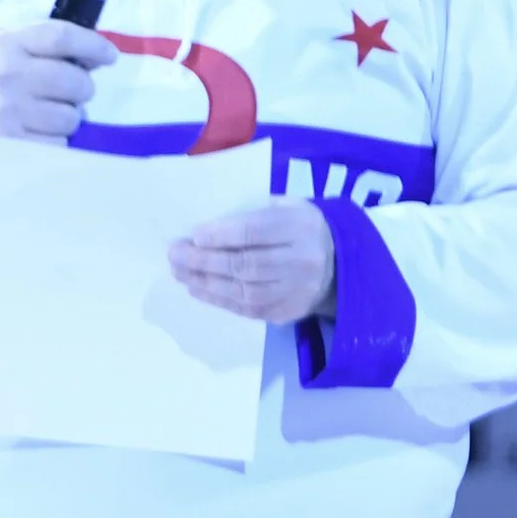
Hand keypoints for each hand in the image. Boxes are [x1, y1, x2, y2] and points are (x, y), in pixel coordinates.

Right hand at [0, 20, 117, 176]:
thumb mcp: (1, 49)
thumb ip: (41, 45)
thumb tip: (95, 56)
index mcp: (6, 46)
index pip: (61, 37)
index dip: (93, 45)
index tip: (110, 56)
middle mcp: (7, 76)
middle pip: (75, 81)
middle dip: (82, 90)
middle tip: (70, 95)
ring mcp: (8, 113)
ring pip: (71, 117)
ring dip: (68, 119)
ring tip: (46, 118)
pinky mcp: (9, 146)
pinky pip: (59, 145)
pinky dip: (56, 143)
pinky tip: (38, 137)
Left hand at [169, 201, 335, 323]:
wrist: (341, 264)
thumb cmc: (302, 227)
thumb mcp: (289, 206)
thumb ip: (255, 210)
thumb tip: (209, 222)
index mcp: (301, 226)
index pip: (256, 232)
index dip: (222, 235)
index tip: (193, 235)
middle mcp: (301, 260)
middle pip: (246, 265)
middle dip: (205, 261)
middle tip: (175, 255)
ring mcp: (296, 290)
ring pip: (244, 291)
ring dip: (206, 283)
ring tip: (180, 273)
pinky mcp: (288, 312)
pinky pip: (248, 309)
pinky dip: (219, 300)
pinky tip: (198, 289)